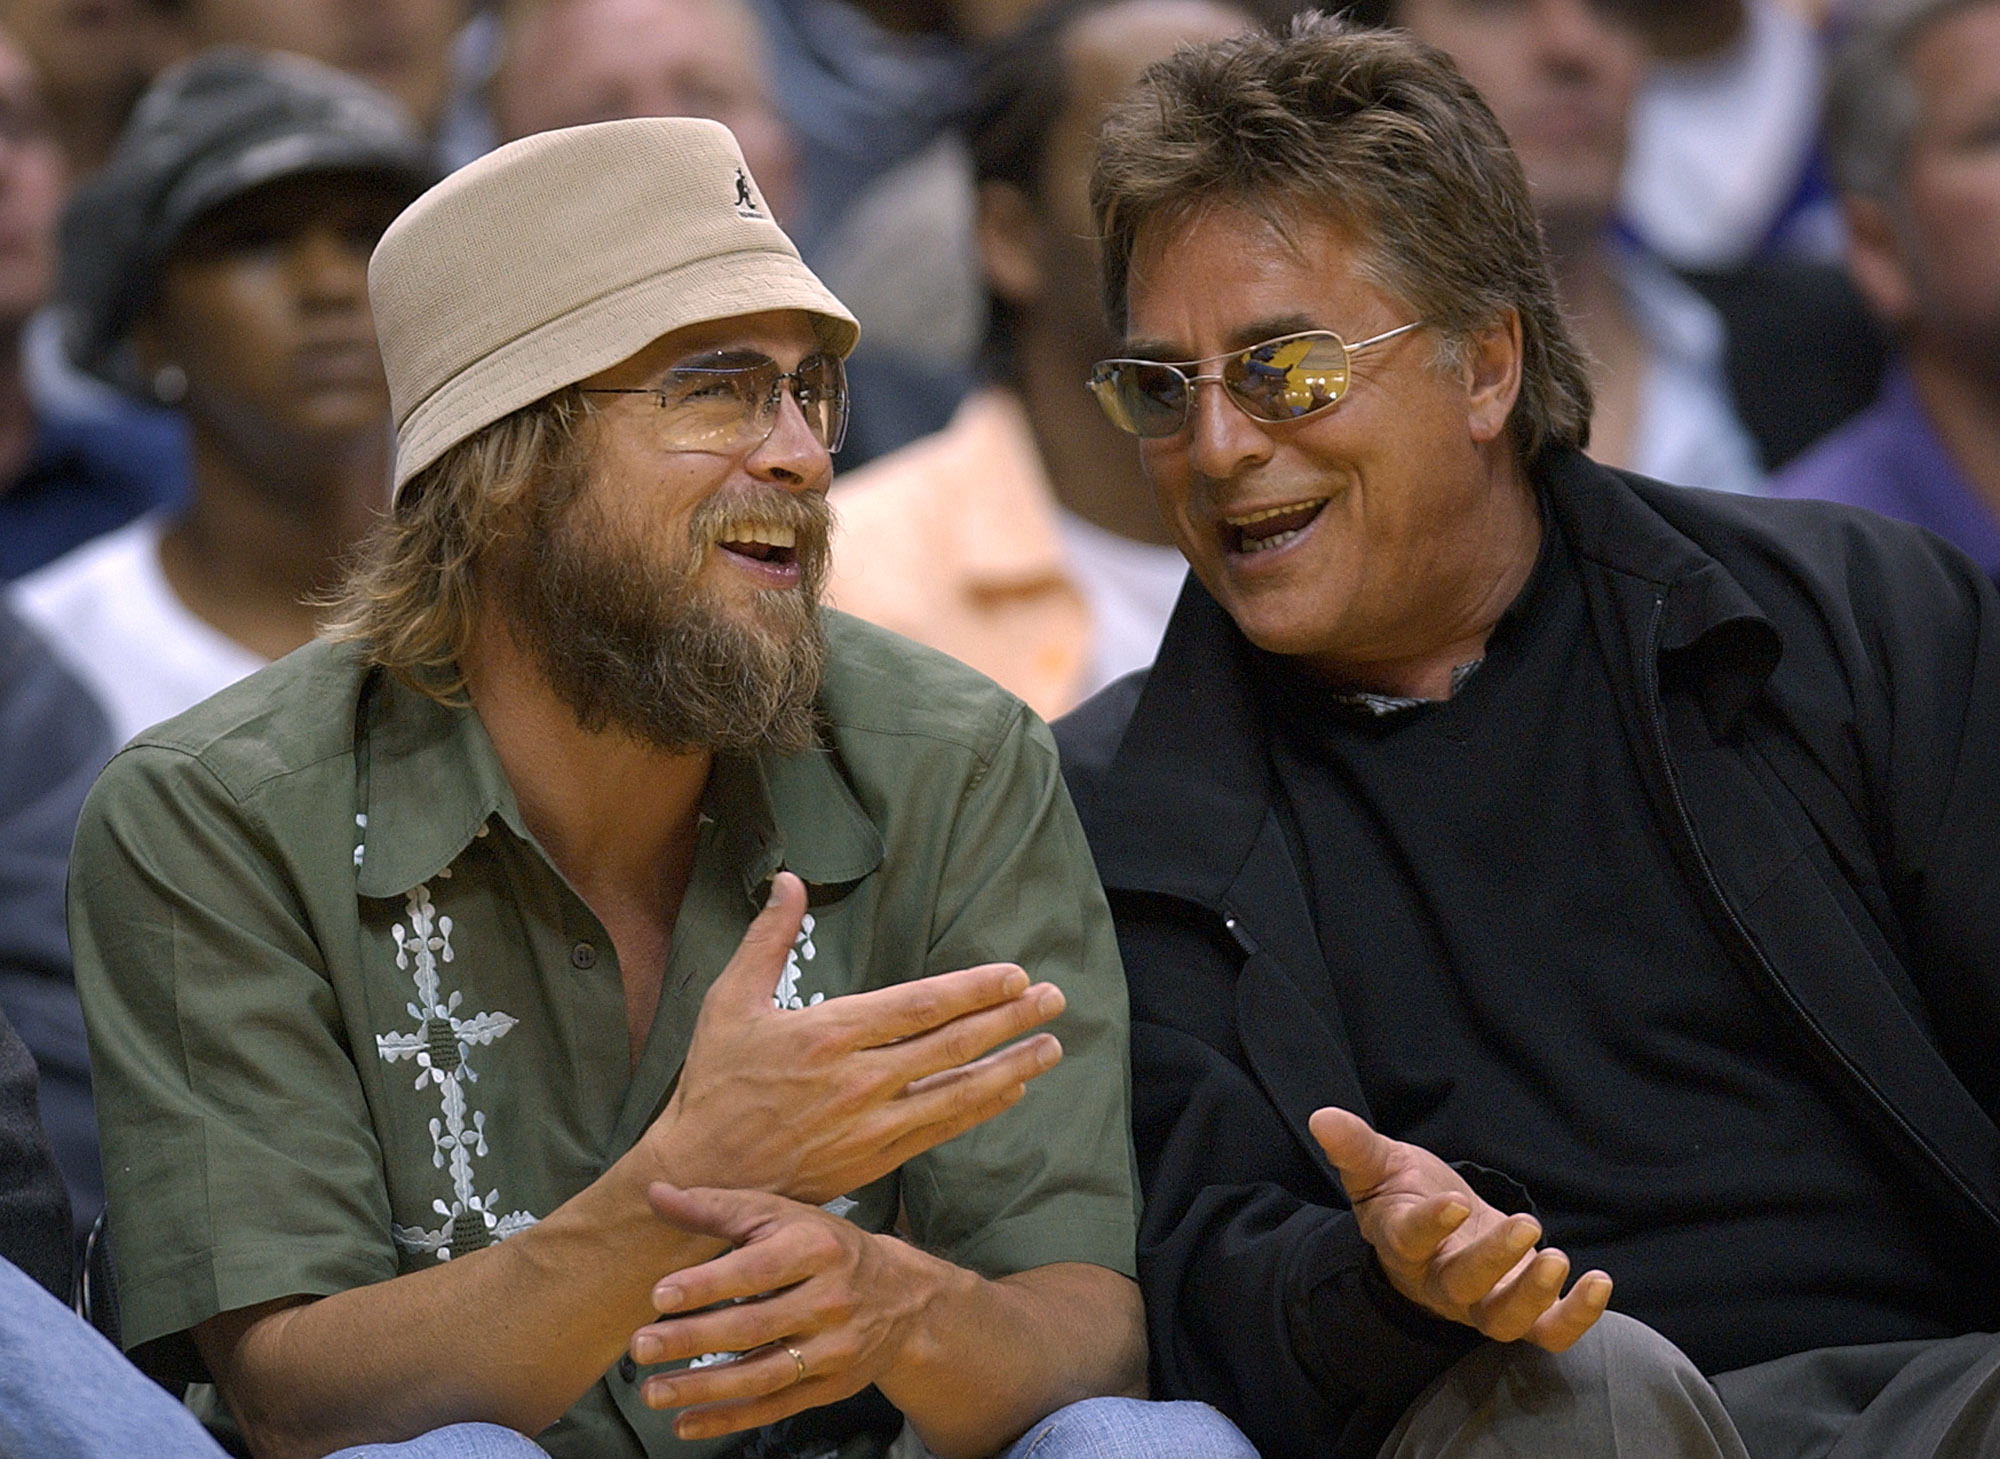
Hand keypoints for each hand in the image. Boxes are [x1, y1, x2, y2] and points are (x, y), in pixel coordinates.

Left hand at [630, 1183, 936, 1440]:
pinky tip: (687, 1422)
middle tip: (641, 1346)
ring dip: (704, 1388)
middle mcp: (830, 1300)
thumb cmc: (825, 1246)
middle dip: (692, 1339)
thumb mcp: (782, 1215)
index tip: (661, 1293)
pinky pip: (775, 1407)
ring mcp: (834, 1349)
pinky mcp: (831, 1387)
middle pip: (754, 1326)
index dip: (708, 1283)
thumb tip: (656, 1193)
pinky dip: (729, 1419)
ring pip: (763, 1375)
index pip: (757, 1271)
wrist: (901, 1295)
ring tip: (653, 1391)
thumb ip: (718, 1207)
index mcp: (816, 1248)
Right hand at [650, 873, 1065, 1203]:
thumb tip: (790, 881)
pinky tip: (1010, 1090)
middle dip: (1010, 1020)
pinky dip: (979, 1108)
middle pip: (951, 1046)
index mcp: (827, 1034)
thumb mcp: (729, 1000)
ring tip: (1052, 1047)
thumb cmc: (714, 1081)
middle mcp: (857, 1081)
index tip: (1014, 975)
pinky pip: (940, 1130)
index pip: (919, 1007)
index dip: (974, 991)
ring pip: (957, 1092)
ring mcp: (870, 1125)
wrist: (704, 1171)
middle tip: (1055, 999)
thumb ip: (768, 939)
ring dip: (1012, 1068)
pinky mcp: (873, 1160)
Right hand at [1308, 1107, 1610, 1351]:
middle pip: (1464, 1289)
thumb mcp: (1378, 1166)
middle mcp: (1440, 1283)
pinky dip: (1576, 1318)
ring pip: (1503, 1320)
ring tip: (1558, 1258)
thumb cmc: (1403, 1195)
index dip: (1432, 1227)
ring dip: (1534, 1296)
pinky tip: (1599, 1282)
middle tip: (1525, 1224)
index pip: (1412, 1242)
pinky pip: (1548, 1332)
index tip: (1455, 1204)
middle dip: (1494, 1262)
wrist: (1434, 1231)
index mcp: (1403, 1244)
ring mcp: (1481, 1303)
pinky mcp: (1520, 1311)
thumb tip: (1321, 1117)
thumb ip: (1355, 1146)